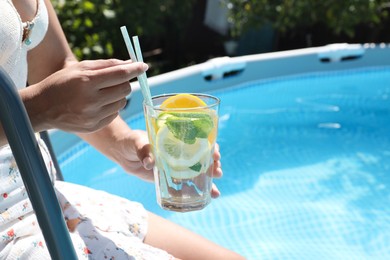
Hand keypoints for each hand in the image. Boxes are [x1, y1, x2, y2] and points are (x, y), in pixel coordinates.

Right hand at [24, 59, 147, 132]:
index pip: (120, 74)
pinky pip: (114, 114)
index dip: (135, 69)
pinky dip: (111, 107)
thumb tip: (130, 63)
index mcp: (87, 81)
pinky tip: (98, 104)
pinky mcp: (94, 126)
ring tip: (103, 92)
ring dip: (118, 95)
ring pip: (122, 102)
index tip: (144, 66)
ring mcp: (93, 116)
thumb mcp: (80, 68)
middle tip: (116, 79)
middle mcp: (91, 100)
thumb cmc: (61, 83)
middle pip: (125, 89)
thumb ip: (107, 65)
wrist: (42, 108)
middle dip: (125, 82)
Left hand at [116, 130, 222, 197]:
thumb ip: (144, 150)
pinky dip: (193, 194)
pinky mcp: (168, 179)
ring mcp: (176, 167)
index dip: (211, 147)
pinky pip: (183, 187)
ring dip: (209, 184)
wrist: (123, 153)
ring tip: (216, 193)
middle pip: (203, 160)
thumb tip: (149, 163)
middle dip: (214, 167)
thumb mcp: (138, 142)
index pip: (200, 142)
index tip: (215, 153)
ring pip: (197, 175)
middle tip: (218, 172)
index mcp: (178, 140)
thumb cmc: (133, 141)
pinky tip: (203, 200)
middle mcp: (181, 154)